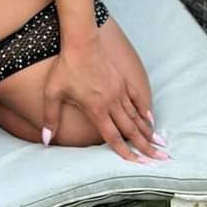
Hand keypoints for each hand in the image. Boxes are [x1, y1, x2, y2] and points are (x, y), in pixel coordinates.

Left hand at [43, 36, 162, 162]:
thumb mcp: (52, 93)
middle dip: (146, 147)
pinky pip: (136, 98)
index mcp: (96, 110)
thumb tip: (46, 140)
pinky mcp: (122, 80)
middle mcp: (111, 103)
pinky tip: (150, 119)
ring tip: (159, 144)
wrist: (81, 42)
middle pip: (131, 130)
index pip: (113, 137)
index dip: (126, 152)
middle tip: (161, 159)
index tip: (139, 164)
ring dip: (148, 131)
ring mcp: (119, 91)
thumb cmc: (66, 67)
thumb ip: (50, 118)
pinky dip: (144, 110)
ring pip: (136, 116)